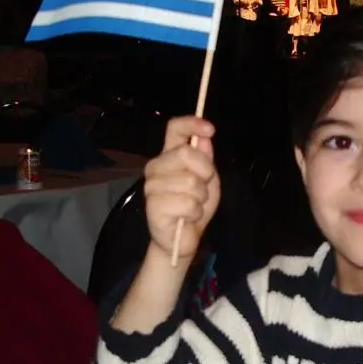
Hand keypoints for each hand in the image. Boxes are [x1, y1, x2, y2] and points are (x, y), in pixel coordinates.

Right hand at [144, 116, 219, 261]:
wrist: (181, 239)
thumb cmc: (194, 207)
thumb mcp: (208, 181)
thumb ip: (205, 160)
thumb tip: (204, 139)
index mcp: (169, 155)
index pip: (174, 129)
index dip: (192, 123)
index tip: (210, 129)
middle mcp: (156, 166)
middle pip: (186, 153)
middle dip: (205, 172)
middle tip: (203, 189)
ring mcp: (152, 186)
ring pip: (191, 182)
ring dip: (201, 198)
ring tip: (193, 207)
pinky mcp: (153, 206)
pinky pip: (188, 204)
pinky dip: (194, 213)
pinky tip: (185, 218)